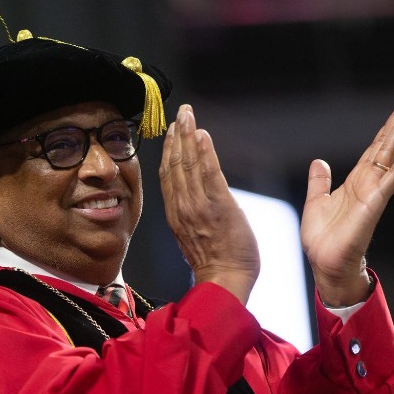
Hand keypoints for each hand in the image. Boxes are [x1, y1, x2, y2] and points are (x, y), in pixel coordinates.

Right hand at [159, 104, 259, 303]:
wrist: (224, 281)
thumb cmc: (215, 264)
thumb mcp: (194, 236)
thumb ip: (192, 214)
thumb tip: (197, 201)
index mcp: (177, 214)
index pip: (169, 175)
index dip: (170, 150)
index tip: (173, 131)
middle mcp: (183, 207)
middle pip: (176, 164)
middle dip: (178, 135)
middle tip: (182, 113)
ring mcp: (199, 206)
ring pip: (189, 165)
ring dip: (189, 137)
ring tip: (189, 116)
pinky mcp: (218, 207)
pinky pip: (208, 175)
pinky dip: (204, 154)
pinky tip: (203, 136)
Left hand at [302, 94, 393, 306]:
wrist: (325, 263)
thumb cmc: (322, 240)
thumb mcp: (315, 202)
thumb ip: (320, 182)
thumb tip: (319, 162)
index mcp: (355, 182)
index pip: (373, 150)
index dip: (384, 130)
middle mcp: (368, 183)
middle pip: (386, 146)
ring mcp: (374, 192)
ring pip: (391, 155)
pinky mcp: (375, 202)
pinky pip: (393, 176)